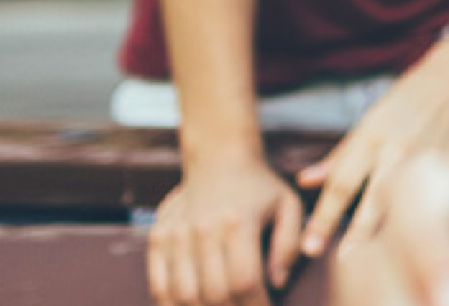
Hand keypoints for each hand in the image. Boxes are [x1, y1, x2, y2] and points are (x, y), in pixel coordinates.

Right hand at [148, 152, 304, 305]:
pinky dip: (173, 304)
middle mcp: (203, 229)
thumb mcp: (289, 206)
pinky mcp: (158, 238)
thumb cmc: (260, 187)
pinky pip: (159, 285)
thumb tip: (278, 283)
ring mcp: (175, 234)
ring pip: (183, 295)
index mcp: (238, 222)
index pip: (243, 281)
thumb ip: (290, 244)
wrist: (219, 157)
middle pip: (213, 293)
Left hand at [298, 38, 448, 254]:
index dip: (324, 218)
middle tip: (340, 259)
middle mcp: (399, 151)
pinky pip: (433, 202)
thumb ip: (339, 156)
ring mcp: (429, 162)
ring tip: (372, 257)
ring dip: (387, 234)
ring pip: (406, 207)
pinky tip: (410, 238)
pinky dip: (421, 221)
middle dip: (355, 236)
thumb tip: (305, 180)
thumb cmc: (407, 102)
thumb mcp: (367, 123)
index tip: (311, 244)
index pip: (341, 184)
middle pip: (373, 203)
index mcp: (372, 138)